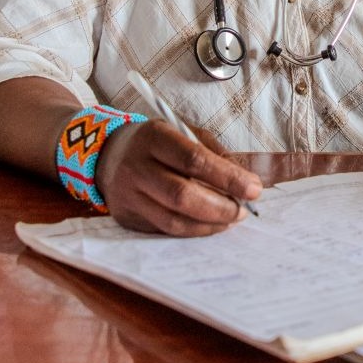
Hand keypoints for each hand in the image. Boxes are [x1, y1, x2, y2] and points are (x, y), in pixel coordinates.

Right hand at [96, 119, 261, 236]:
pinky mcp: (127, 217)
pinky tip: (210, 223)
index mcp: (153, 137)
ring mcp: (128, 195)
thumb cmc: (157, 142)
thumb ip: (214, 153)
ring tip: (231, 218)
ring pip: (174, 220)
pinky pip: (165, 230)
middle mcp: (136, 167)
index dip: (227, 177)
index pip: (194, 159)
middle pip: (182, 195)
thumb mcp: (183, 132)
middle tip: (243, 210)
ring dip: (210, 224)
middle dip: (221, 207)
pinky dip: (194, 230)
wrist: (108, 154)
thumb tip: (245, 182)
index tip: (254, 188)